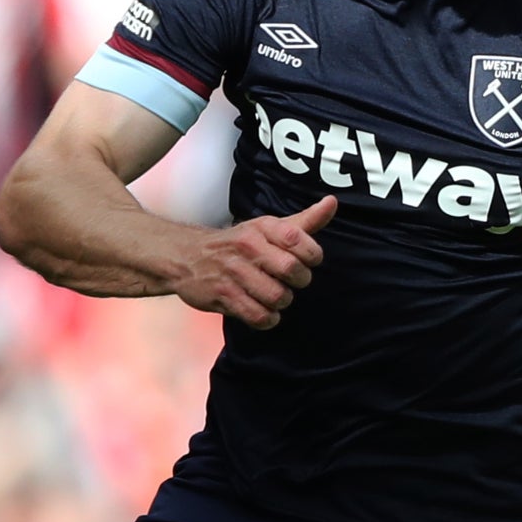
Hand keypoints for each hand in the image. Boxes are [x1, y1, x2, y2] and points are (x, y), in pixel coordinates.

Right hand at [176, 196, 336, 327]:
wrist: (188, 256)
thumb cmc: (239, 243)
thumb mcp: (270, 227)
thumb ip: (305, 220)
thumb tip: (333, 203)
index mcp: (262, 228)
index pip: (298, 239)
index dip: (312, 256)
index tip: (308, 261)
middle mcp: (246, 247)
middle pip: (291, 271)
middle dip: (299, 281)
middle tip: (291, 281)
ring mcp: (232, 272)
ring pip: (277, 297)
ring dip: (282, 302)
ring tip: (275, 296)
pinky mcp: (222, 295)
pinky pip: (258, 315)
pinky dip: (267, 319)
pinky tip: (264, 311)